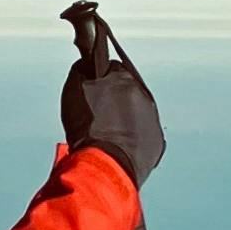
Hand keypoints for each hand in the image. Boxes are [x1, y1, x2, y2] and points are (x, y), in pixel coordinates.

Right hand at [61, 50, 164, 189]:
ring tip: (106, 134)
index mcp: (125, 79)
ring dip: (124, 119)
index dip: (98, 78)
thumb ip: (81, 71)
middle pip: (127, 90)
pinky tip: (117, 146)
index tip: (91, 89)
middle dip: (114, 98)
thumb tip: (86, 64)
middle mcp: (144, 96)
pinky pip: (144, 135)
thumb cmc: (89, 130)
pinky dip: (133, 138)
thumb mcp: (73, 91)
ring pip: (137, 113)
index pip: (112, 67)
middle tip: (97, 114)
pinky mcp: (157, 142)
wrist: (106, 165)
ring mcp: (153, 120)